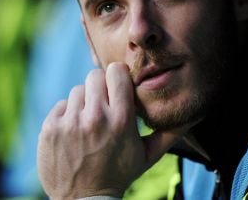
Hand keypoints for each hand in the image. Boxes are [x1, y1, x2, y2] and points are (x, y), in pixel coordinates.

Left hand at [37, 62, 186, 198]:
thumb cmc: (119, 174)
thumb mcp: (148, 155)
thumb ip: (171, 133)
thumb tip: (196, 115)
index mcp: (121, 119)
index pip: (116, 72)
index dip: (118, 77)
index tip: (119, 87)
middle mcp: (95, 117)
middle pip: (95, 75)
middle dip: (101, 87)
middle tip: (104, 104)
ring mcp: (70, 122)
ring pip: (77, 90)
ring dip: (84, 102)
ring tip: (90, 122)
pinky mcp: (50, 128)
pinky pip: (60, 105)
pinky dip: (67, 115)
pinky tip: (75, 132)